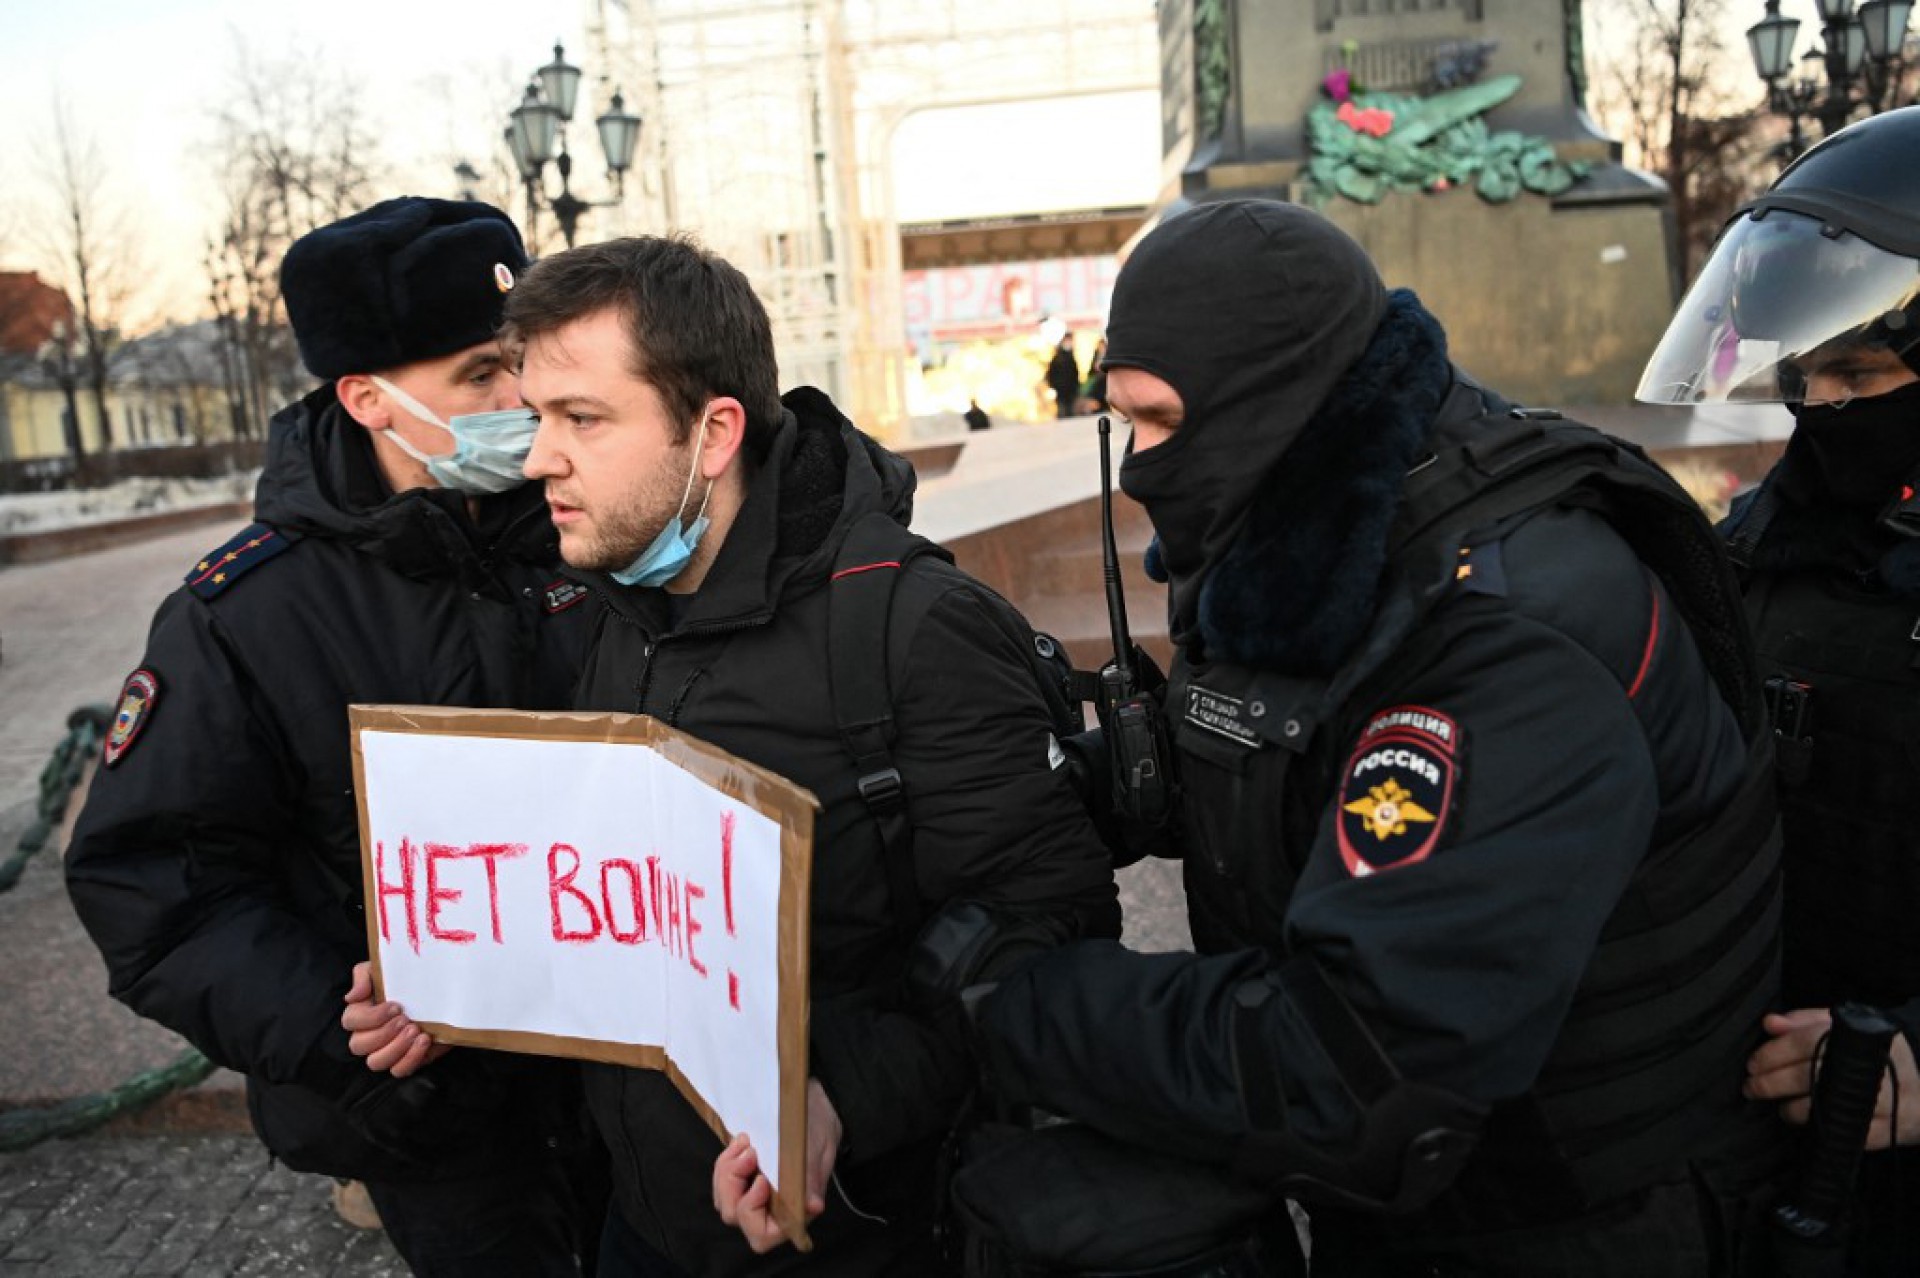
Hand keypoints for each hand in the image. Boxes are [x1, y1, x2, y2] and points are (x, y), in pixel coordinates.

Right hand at [342, 961, 448, 1077]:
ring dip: (396, 1048)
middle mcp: (369, 1036)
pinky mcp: (406, 1059)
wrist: (441, 990)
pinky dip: (411, 1059)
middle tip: (406, 1020)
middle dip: (383, 1033)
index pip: (350, 1022)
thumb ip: (364, 976)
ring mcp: (387, 1050)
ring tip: (416, 1031)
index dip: (371, 1017)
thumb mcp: (385, 968)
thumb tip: (351, 996)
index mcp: (361, 1014)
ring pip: (376, 1062)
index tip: (396, 1006)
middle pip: (359, 1046)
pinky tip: (425, 1041)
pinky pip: (399, 1070)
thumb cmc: (407, 979)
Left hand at [713, 1078, 840, 1252]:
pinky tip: (741, 1142)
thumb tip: (813, 1207)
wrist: (814, 1107)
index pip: (761, 1235)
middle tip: (749, 1153)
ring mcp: (753, 1193)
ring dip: (727, 1171)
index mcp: (791, 1212)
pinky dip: (726, 1161)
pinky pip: (723, 1179)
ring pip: (724, 1198)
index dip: (753, 1212)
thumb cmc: (820, 1130)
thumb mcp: (818, 1152)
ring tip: (744, 1143)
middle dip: (733, 1184)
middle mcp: (769, 1209)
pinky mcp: (743, 1177)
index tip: (761, 1180)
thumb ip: (811, 1180)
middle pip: (735, 1215)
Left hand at [1746, 1008, 1919, 1149]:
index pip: (1809, 1041)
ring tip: (1782, 1109)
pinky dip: (1827, 1131)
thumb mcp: (1847, 1028)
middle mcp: (1877, 1065)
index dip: (1774, 1053)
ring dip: (1795, 1110)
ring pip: (1830, 1107)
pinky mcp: (1897, 1128)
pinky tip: (1811, 1125)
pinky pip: (1854, 1135)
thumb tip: (1770, 1024)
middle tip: (1752, 1088)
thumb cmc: (1875, 1052)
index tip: (1752, 1064)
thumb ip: (1806, 1023)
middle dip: (1772, 1083)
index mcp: (1864, 1035)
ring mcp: (1890, 1099)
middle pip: (1813, 1074)